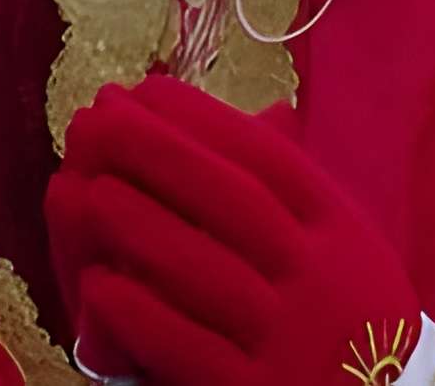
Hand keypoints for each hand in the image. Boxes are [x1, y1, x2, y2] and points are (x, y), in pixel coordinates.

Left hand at [49, 75, 427, 385]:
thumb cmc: (344, 312)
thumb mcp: (343, 245)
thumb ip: (292, 193)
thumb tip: (219, 120)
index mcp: (341, 231)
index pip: (270, 160)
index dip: (206, 121)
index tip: (148, 89)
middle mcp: (319, 277)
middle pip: (233, 202)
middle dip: (162, 154)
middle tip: (102, 120)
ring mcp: (288, 338)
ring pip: (204, 271)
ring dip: (141, 225)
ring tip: (90, 190)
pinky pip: (186, 345)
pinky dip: (139, 311)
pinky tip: (98, 282)